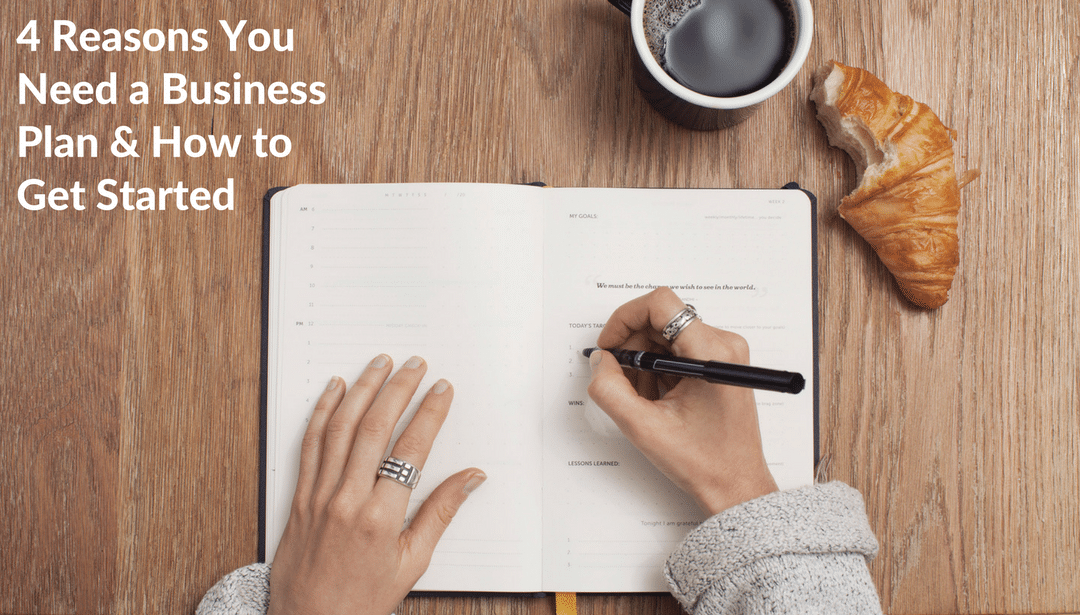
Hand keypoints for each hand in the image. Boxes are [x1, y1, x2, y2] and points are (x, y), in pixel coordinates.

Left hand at [269, 355, 485, 614]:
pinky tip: (335, 390)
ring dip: (361, 390)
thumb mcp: (412, 563)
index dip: (429, 414)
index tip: (442, 390)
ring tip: (379, 364)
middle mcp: (347, 500)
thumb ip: (440, 514)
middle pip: (375, 428)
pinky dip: (322, 412)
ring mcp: (319, 495)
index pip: (411, 450)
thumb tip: (471, 478)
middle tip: (415, 365)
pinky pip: (310, 444)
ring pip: (340, 428)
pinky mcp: (299, 497)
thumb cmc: (362, 601)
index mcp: (381, 518)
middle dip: (398, 389)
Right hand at [587, 288, 777, 514]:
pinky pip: (678, 349)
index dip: (625, 319)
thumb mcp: (644, 428)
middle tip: (620, 380)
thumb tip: (600, 360)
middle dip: (632, 346)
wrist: (736, 485)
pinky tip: (657, 399)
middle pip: (661, 319)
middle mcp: (723, 344)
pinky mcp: (719, 363)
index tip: (610, 346)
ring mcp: (723, 353)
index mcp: (711, 353)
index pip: (660, 304)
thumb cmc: (704, 462)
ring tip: (644, 398)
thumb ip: (610, 389)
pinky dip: (658, 369)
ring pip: (666, 335)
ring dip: (644, 361)